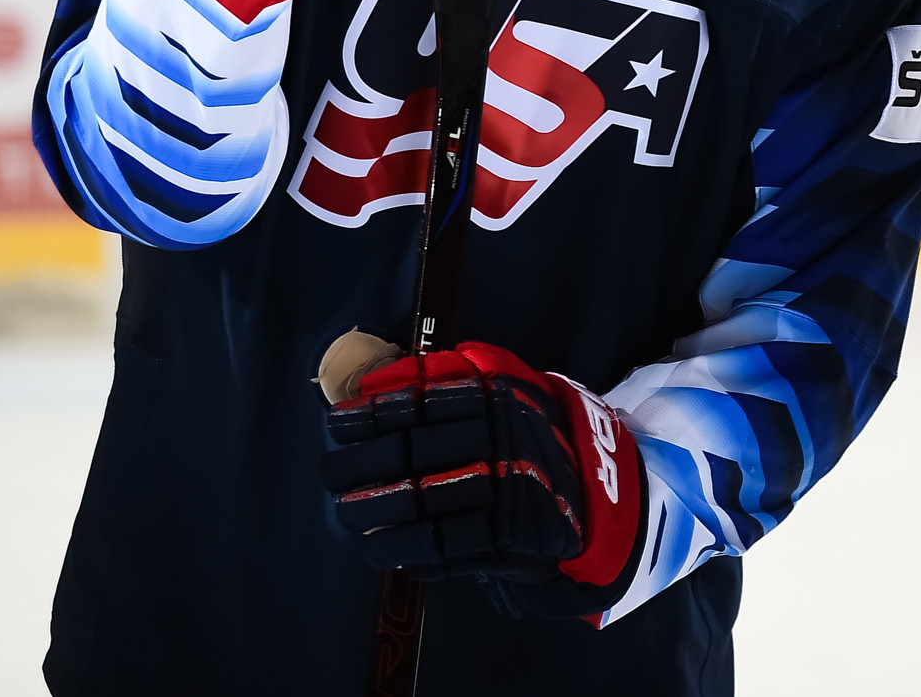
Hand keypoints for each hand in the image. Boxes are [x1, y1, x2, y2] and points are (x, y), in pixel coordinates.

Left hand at [320, 340, 645, 619]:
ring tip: (346, 509)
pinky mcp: (501, 539)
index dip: (374, 413)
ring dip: (371, 507)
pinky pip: (438, 545)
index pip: (423, 402)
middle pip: (410, 452)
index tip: (341, 421)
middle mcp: (498, 442)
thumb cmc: (531, 440)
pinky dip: (400, 547)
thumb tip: (385, 374)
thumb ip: (458, 375)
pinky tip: (377, 544)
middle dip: (359, 463)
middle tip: (331, 471)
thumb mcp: (511, 389)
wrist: (589, 499)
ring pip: (418, 500)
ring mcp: (501, 493)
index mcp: (498, 399)